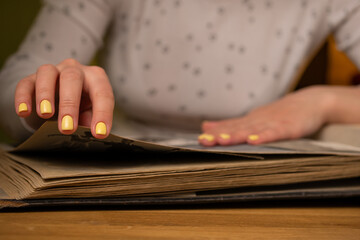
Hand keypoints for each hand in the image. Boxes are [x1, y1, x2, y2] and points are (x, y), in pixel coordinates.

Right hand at [15, 58, 113, 138]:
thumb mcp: (89, 115)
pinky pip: (25, 83)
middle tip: (68, 128)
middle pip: (73, 78)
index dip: (102, 113)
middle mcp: (75, 70)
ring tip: (46, 115)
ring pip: (47, 73)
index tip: (99, 133)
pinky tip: (24, 112)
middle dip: (70, 104)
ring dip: (46, 95)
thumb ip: (90, 122)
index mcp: (95, 78)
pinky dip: (23, 97)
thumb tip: (91, 135)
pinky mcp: (31, 79)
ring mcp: (53, 71)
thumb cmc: (80, 110)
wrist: (58, 104)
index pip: (102, 92)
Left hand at [198, 85, 339, 145]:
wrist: (312, 102)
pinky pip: (275, 133)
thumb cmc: (281, 113)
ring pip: (252, 130)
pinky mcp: (289, 127)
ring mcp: (273, 123)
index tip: (199, 139)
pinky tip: (253, 141)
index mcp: (250, 121)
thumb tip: (205, 126)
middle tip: (204, 140)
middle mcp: (258, 121)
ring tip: (222, 140)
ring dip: (237, 135)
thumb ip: (231, 124)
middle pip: (237, 129)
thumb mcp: (253, 118)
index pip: (230, 127)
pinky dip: (264, 137)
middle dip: (220, 135)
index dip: (215, 133)